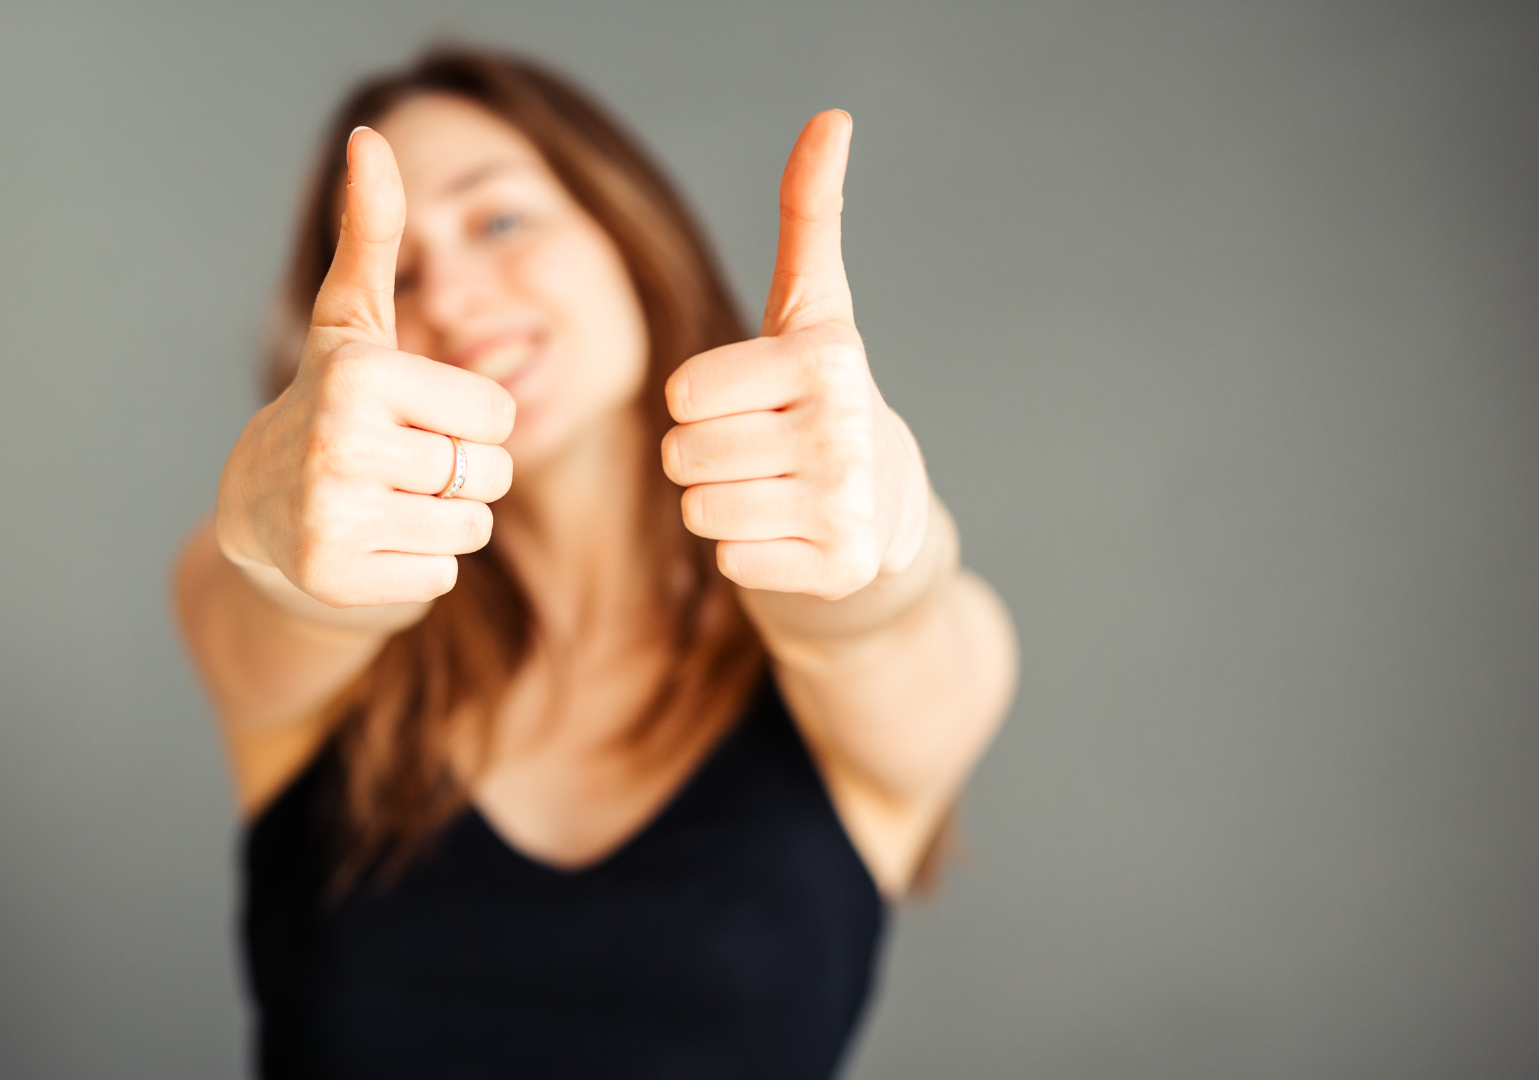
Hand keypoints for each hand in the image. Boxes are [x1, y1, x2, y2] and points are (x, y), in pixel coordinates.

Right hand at [216, 127, 514, 607]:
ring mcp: (333, 516)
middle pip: (490, 474)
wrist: (260, 522)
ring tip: (386, 505)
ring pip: (471, 529)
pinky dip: (418, 568)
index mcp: (359, 374)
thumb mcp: (352, 324)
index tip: (410, 419)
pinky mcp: (338, 579)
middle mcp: (339, 442)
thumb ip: (371, 234)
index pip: (497, 414)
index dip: (468, 422)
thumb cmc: (330, 409)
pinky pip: (440, 575)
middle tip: (398, 470)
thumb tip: (371, 135)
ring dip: (444, 524)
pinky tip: (372, 546)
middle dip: (461, 477)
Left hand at [661, 111, 929, 600]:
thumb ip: (810, 215)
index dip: (704, 400)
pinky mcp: (838, 567)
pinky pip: (728, 561)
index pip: (683, 391)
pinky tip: (791, 534)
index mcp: (827, 358)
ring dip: (723, 505)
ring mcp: (845, 504)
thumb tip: (831, 116)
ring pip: (699, 509)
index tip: (758, 399)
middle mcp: (843, 429)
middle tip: (763, 452)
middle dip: (707, 456)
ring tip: (775, 490)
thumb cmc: (823, 400)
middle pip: (683, 453)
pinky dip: (748, 553)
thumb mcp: (814, 308)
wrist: (887, 518)